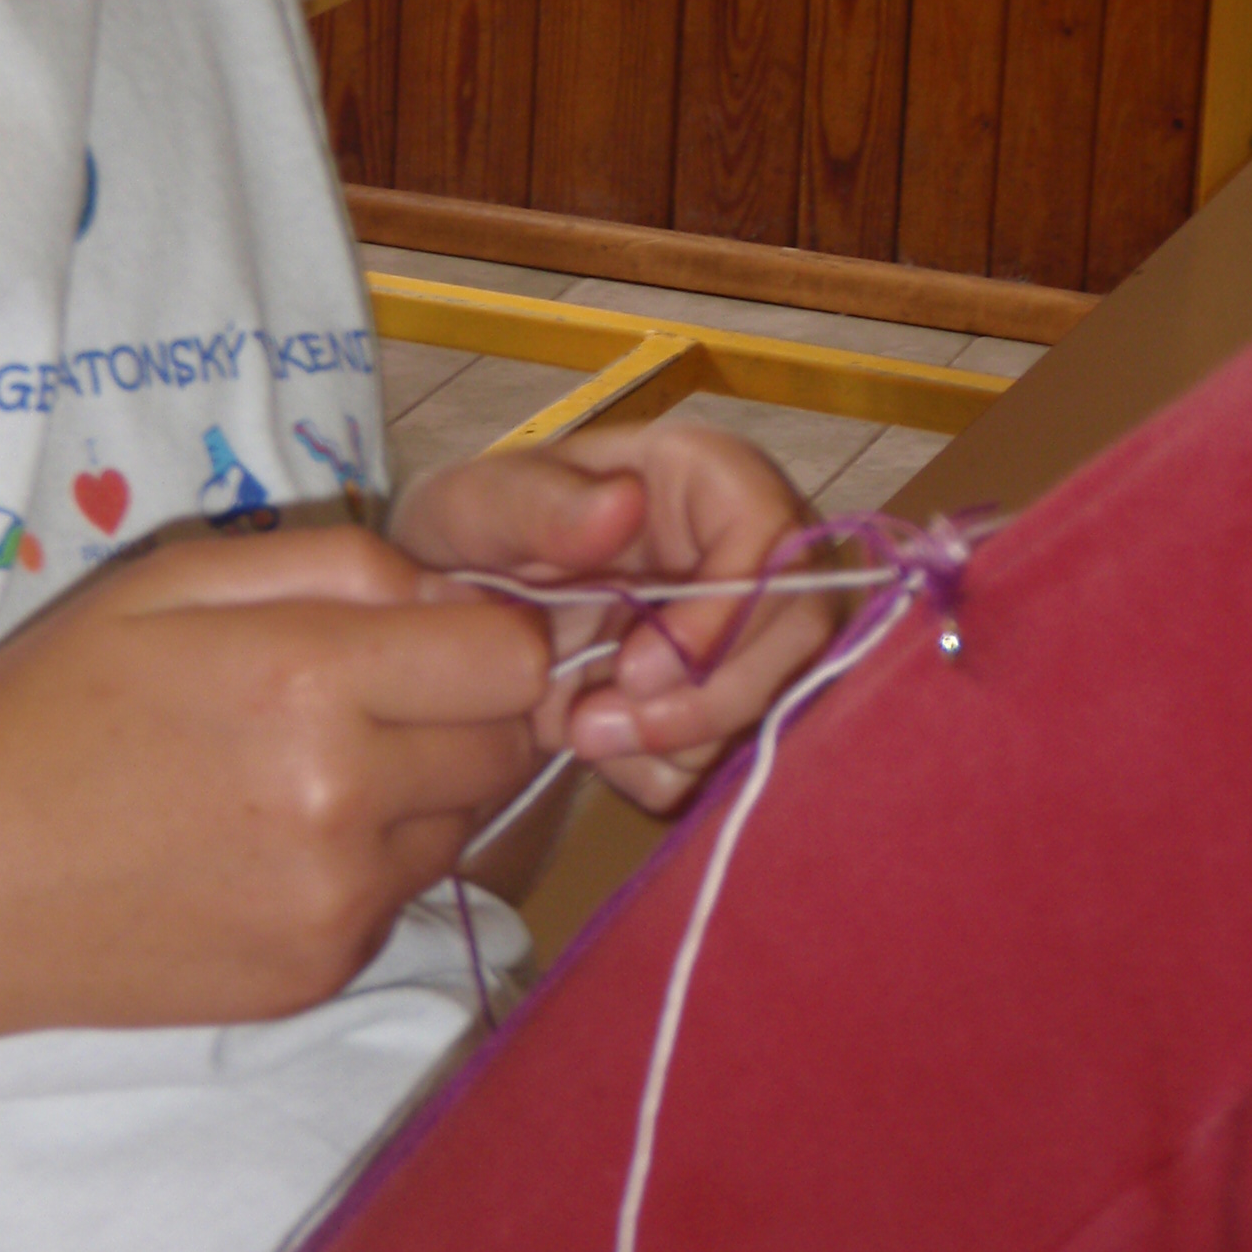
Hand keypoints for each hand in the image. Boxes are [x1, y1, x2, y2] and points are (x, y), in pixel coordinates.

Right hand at [0, 526, 549, 1036]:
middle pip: (508, 743)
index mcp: (310, 680)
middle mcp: (344, 800)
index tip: (445, 628)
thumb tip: (450, 589)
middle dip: (469, 706)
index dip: (494, 631)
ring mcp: (336, 903)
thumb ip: (334, 562)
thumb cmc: (53, 705)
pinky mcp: (320, 975)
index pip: (511, 658)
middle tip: (381, 691)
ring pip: (465, 822)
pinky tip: (275, 838)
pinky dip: (372, 860)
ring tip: (314, 764)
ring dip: (425, 785)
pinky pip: (403, 894)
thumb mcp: (173, 579)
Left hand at [390, 425, 838, 813]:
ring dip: (687, 742)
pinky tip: (605, 750)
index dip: (728, 609)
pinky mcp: (729, 702)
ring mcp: (748, 632)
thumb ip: (539, 504)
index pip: (772, 533)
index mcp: (700, 479)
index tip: (638, 667)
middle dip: (710, 696)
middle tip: (598, 722)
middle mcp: (747, 551)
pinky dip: (673, 772)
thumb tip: (625, 503)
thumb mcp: (475, 508)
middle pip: (801, 630)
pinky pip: (738, 757)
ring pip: (783, 701)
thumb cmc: (470, 539)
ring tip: (581, 732)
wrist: (450, 621)